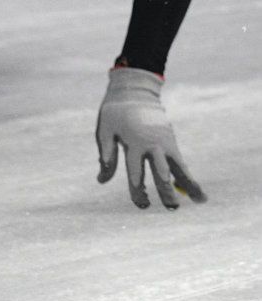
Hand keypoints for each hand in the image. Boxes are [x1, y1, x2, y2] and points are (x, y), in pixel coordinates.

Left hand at [96, 67, 205, 208]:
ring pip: (179, 167)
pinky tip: (196, 189)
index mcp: (134, 144)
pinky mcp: (172, 142)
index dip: (138, 190)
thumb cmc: (115, 113)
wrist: (135, 92)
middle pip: (161, 172)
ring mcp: (165, 143)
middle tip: (170, 208)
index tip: (142, 204)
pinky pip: (181, 162)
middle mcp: (153, 145)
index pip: (136, 173)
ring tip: (200, 201)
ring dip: (188, 184)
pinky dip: (188, 175)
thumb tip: (101, 181)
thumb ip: (106, 156)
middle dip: (166, 191)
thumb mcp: (105, 131)